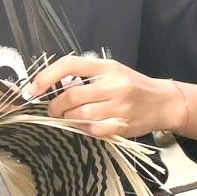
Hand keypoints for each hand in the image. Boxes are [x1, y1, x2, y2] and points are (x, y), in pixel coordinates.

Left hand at [29, 55, 185, 138]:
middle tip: (53, 110)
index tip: (33, 89)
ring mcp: (120, 106)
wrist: (163, 102)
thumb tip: (52, 86)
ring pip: (79, 115)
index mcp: (108, 67)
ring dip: (68, 119)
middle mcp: (114, 84)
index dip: (46, 77)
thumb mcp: (112, 71)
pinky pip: (93, 130)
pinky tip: (87, 126)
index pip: (69, 65)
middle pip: (71, 95)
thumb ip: (86, 76)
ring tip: (70, 118)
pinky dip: (84, 130)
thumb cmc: (132, 86)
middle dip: (55, 106)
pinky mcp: (123, 125)